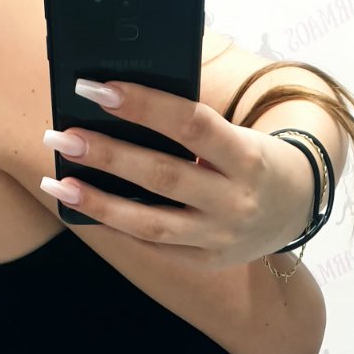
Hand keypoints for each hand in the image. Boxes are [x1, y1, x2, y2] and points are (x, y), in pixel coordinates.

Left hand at [41, 79, 316, 270]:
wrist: (294, 209)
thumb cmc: (253, 160)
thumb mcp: (237, 137)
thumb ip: (191, 130)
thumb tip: (119, 113)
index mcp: (246, 157)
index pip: (191, 124)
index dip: (144, 106)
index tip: (98, 91)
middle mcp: (234, 202)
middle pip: (163, 176)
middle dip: (108, 156)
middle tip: (62, 137)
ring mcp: (219, 238)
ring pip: (151, 224)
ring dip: (99, 204)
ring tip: (59, 184)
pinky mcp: (205, 262)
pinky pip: (153, 246)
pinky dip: (116, 227)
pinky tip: (84, 209)